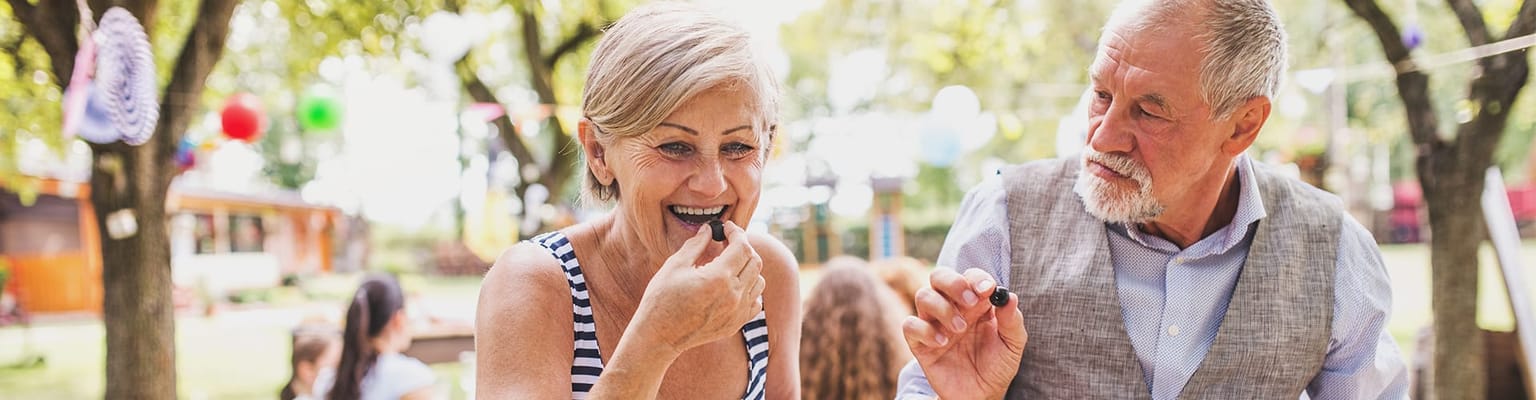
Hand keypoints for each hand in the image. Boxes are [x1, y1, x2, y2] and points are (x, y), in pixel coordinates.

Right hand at [631, 221, 764, 357]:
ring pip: (759, 281)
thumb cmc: (661, 299)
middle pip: (754, 261)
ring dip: (748, 267)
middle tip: (728, 242)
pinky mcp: (736, 324)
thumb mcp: (675, 266)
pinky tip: (733, 285)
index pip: (742, 247)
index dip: (737, 232)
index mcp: (718, 278)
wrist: (658, 336)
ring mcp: (737, 312)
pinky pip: (755, 302)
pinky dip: (749, 289)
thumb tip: (709, 229)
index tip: (726, 227)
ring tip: (730, 263)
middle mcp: (733, 295)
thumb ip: (696, 245)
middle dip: (743, 247)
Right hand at [903, 268, 1026, 399]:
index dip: (976, 278)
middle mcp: (952, 307)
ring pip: (923, 296)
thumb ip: (1012, 321)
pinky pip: (910, 325)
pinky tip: (942, 343)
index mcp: (976, 302)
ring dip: (942, 308)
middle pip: (939, 276)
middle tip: (970, 302)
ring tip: (959, 329)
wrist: (982, 395)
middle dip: (953, 283)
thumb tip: (1009, 297)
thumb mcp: (1012, 345)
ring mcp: (934, 323)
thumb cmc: (997, 365)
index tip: (987, 290)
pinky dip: (924, 330)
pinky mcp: (920, 343)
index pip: (970, 276)